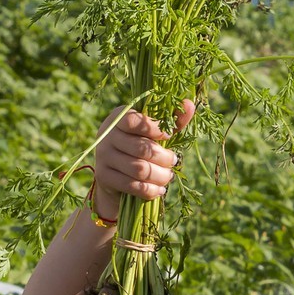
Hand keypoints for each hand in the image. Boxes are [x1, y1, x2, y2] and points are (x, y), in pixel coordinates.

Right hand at [92, 98, 195, 219]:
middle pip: (141, 148)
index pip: (134, 121)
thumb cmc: (140, 146)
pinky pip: (132, 186)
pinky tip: (160, 189)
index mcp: (118, 117)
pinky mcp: (104, 176)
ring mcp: (103, 156)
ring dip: (160, 176)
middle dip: (164, 158)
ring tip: (168, 176)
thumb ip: (171, 120)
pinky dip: (151, 190)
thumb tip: (190, 104)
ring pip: (139, 169)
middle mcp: (107, 135)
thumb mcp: (155, 132)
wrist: (115, 173)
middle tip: (174, 161)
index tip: (170, 135)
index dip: (155, 129)